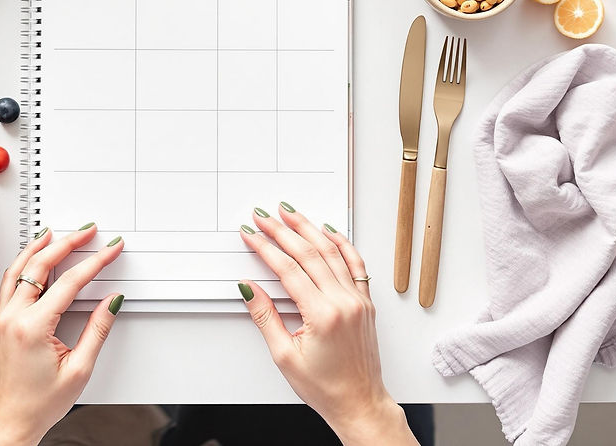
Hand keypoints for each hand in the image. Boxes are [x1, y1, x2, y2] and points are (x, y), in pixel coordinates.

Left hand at [0, 226, 124, 445]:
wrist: (13, 420)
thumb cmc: (40, 403)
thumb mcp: (79, 368)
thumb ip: (97, 330)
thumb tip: (111, 302)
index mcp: (32, 327)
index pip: (69, 282)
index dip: (94, 262)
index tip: (110, 250)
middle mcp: (13, 317)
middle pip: (41, 265)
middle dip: (68, 244)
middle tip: (88, 232)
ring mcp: (4, 317)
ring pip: (20, 268)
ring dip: (40, 247)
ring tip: (57, 232)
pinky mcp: (2, 320)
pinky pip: (10, 281)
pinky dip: (22, 262)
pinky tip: (31, 255)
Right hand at [239, 207, 417, 445]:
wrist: (360, 403)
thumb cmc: (325, 387)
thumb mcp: (284, 356)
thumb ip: (266, 316)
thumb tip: (249, 288)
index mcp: (322, 315)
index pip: (288, 269)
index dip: (266, 248)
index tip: (251, 235)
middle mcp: (343, 302)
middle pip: (309, 253)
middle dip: (282, 231)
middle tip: (264, 216)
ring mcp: (357, 300)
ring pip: (332, 252)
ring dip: (309, 229)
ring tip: (290, 213)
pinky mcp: (365, 302)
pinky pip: (355, 264)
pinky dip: (342, 244)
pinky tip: (329, 231)